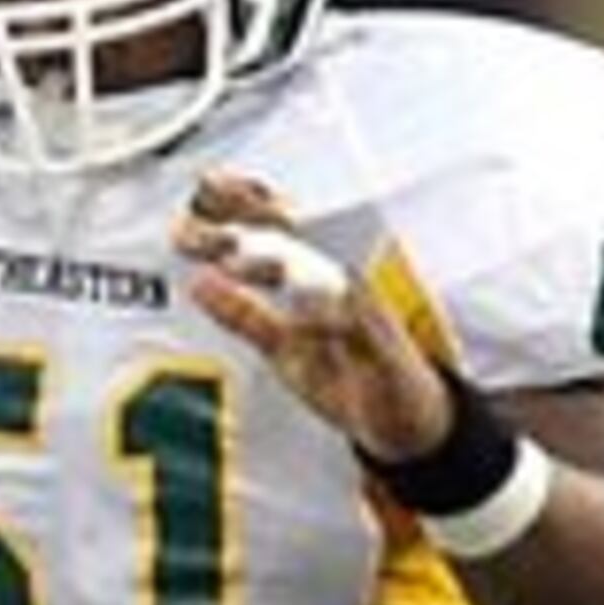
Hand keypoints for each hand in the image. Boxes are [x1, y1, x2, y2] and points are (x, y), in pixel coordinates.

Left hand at [171, 169, 462, 468]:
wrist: (403, 418)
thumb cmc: (344, 374)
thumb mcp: (282, 346)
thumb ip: (244, 315)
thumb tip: (200, 283)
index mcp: (315, 281)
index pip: (278, 232)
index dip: (243, 206)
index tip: (204, 186)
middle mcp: (340, 284)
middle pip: (296, 237)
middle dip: (251, 215)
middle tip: (208, 199)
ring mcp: (364, 311)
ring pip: (322, 275)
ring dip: (279, 265)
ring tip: (235, 260)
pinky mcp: (384, 347)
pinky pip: (359, 326)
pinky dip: (332, 319)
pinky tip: (304, 316)